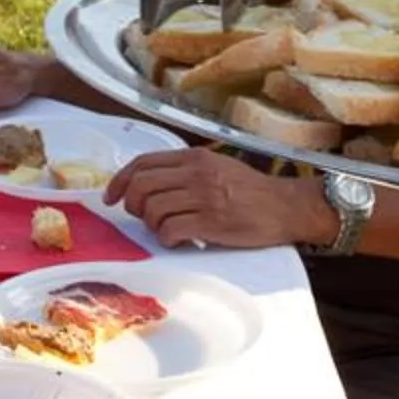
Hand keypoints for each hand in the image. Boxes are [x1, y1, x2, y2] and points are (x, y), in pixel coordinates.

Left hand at [107, 150, 331, 251]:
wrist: (287, 207)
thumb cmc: (251, 191)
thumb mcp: (217, 168)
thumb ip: (184, 171)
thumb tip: (146, 185)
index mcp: (194, 157)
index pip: (142, 163)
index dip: (120, 181)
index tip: (111, 198)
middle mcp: (196, 173)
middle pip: (141, 186)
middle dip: (133, 206)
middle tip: (144, 218)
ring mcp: (204, 197)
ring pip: (153, 210)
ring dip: (153, 226)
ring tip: (168, 230)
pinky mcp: (211, 222)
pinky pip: (170, 230)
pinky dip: (167, 239)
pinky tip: (180, 240)